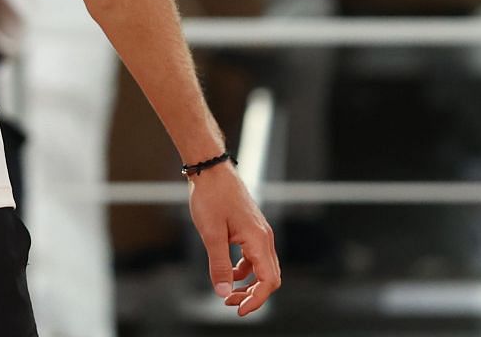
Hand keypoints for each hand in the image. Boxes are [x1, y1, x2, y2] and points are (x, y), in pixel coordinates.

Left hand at [189, 164, 281, 315]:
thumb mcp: (211, 233)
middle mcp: (264, 237)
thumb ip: (219, 264)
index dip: (256, 300)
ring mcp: (259, 233)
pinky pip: (253, 257)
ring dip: (247, 283)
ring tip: (226, 291)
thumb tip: (223, 291)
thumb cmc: (211, 196)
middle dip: (251, 295)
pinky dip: (243, 269)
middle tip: (228, 302)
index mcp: (259, 239)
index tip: (238, 310)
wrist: (211, 169)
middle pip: (269, 277)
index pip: (268, 281)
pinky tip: (227, 271)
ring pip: (262, 268)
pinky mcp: (251, 229)